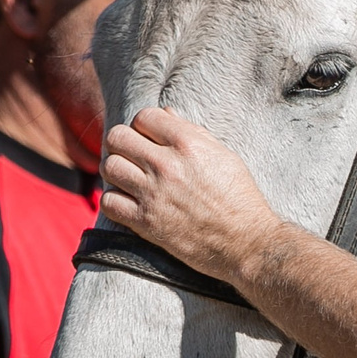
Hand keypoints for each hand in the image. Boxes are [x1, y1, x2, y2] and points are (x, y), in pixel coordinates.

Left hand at [100, 107, 282, 284]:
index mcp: (188, 144)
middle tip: (134, 157)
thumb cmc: (240, 198)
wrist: (247, 243)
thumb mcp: (223, 156)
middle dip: (123, 144)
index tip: (151, 140)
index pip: (143, 116)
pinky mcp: (146, 222)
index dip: (144, 126)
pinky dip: (115, 201)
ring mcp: (153, 193)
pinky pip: (109, 202)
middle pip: (117, 137)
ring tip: (130, 179)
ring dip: (117, 171)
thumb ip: (192, 132)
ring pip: (109, 166)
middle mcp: (167, 165)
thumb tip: (165, 113)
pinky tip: (129, 202)